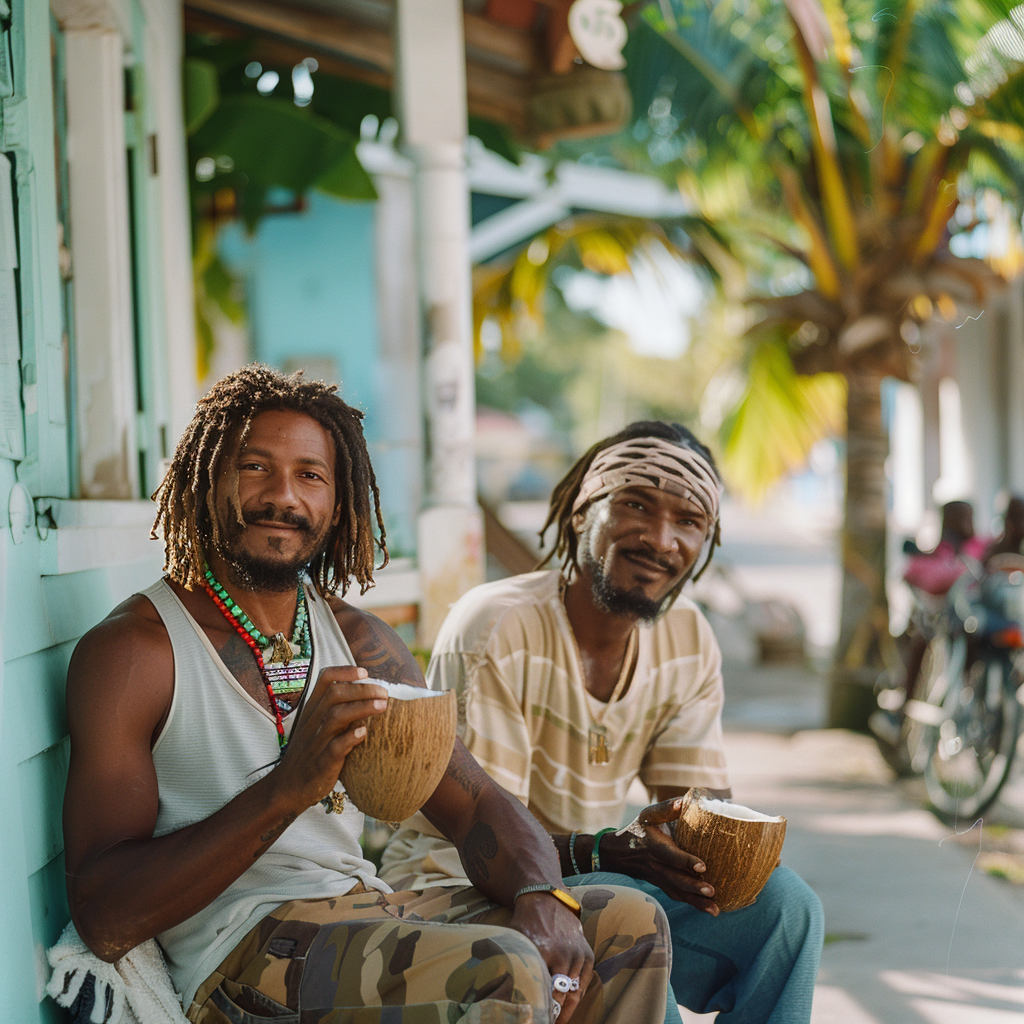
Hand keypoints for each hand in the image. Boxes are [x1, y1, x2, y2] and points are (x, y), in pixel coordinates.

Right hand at [270, 667, 387, 811]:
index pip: (325, 680)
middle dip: (362, 689)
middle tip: (384, 692)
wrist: (288, 787)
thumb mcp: (318, 727)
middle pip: (335, 693)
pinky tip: (365, 732)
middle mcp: (313, 721)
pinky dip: (350, 738)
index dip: (345, 671)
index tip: (366, 672)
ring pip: (336, 716)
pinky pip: (334, 747)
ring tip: (383, 705)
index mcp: (312, 709)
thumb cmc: (311, 753)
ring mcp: (316, 742)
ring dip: (361, 708)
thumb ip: (338, 710)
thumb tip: (370, 695)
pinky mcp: (321, 763)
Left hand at [510, 892, 593, 1021]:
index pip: (542, 993)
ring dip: (566, 1010)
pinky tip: (568, 1008)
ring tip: (557, 1020)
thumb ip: (508, 962)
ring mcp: (577, 956)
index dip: (538, 1009)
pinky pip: (585, 984)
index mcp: (543, 953)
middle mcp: (563, 956)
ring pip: (574, 994)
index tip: (534, 1018)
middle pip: (560, 998)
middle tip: (545, 1022)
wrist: (546, 899)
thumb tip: (493, 984)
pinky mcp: (587, 954)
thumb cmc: (527, 922)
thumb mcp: (515, 941)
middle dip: (553, 1014)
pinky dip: (577, 998)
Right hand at [600, 797, 718, 914]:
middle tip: (712, 891)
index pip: (671, 855)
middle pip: (676, 879)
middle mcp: (657, 865)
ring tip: (716, 910)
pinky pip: (678, 896)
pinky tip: (711, 910)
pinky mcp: (663, 885)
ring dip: (697, 902)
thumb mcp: (648, 815)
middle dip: (694, 887)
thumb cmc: (638, 830)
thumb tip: (684, 802)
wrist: (619, 853)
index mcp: (654, 847)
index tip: (703, 866)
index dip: (686, 861)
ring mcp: (660, 878)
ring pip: (678, 892)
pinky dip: (694, 904)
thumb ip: (666, 809)